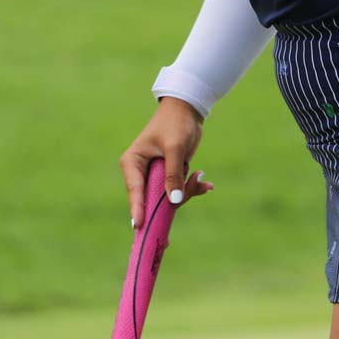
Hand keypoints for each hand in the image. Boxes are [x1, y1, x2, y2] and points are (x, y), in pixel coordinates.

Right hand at [121, 97, 212, 228]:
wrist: (188, 111)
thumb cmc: (175, 124)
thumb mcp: (175, 148)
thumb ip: (174, 174)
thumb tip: (174, 201)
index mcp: (132, 163)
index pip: (135, 190)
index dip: (137, 210)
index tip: (138, 227)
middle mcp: (141, 172)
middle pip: (152, 200)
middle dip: (172, 203)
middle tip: (175, 224)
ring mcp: (156, 177)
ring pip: (169, 199)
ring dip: (187, 192)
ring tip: (201, 180)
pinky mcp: (169, 178)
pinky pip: (180, 191)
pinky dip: (193, 188)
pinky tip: (206, 184)